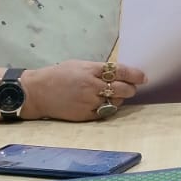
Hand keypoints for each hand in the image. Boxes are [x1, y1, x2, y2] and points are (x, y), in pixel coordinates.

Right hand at [21, 61, 147, 121]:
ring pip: (116, 102)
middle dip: (130, 88)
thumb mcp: (79, 65)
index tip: (143, 77)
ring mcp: (89, 102)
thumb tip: (120, 73)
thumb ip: (99, 69)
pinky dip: (108, 108)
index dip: (135, 75)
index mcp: (91, 70)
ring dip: (119, 98)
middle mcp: (92, 86)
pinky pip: (105, 113)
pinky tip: (103, 103)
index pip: (120, 72)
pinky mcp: (85, 115)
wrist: (37, 92)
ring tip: (112, 94)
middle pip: (123, 89)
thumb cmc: (59, 75)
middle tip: (130, 87)